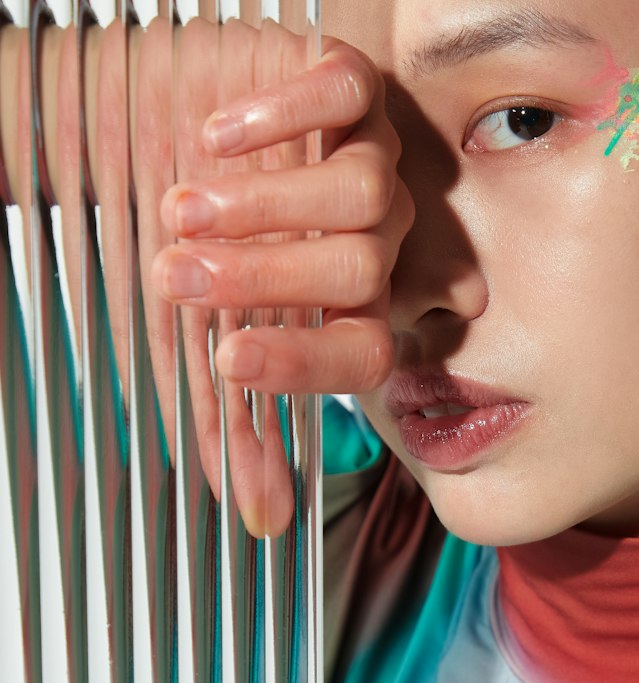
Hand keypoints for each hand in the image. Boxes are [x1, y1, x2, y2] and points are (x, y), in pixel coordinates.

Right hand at [153, 26, 413, 534]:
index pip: (363, 353)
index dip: (304, 364)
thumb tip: (265, 521)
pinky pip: (343, 96)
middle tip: (179, 275)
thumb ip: (234, 428)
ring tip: (184, 208)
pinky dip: (280, 117)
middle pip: (360, 272)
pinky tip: (218, 136)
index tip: (226, 358)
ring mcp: (367, 156)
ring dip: (265, 209)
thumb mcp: (194, 346)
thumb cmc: (180, 243)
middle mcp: (376, 241)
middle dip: (265, 279)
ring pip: (363, 193)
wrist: (140, 128)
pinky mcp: (345, 83)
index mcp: (353, 310)